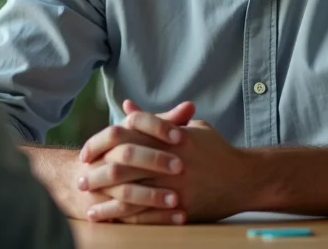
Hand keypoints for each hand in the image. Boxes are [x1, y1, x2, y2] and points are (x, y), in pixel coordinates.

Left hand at [84, 107, 251, 222]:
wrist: (245, 177)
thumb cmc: (214, 150)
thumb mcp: (188, 128)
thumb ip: (154, 119)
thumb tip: (125, 106)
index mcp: (167, 136)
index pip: (124, 134)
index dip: (100, 144)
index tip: (85, 154)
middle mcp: (169, 160)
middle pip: (122, 165)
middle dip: (98, 175)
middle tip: (81, 180)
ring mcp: (176, 186)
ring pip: (131, 194)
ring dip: (107, 202)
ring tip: (90, 208)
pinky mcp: (182, 209)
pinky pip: (148, 215)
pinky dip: (127, 219)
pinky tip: (113, 221)